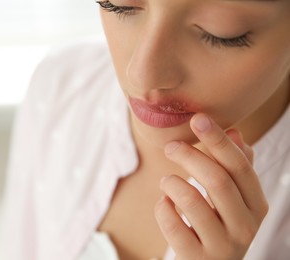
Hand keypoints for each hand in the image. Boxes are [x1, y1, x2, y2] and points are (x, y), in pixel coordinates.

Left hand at [154, 113, 268, 259]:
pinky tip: (164, 204)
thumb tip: (236, 132)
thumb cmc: (219, 223)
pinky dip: (162, 206)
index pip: (240, 166)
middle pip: (217, 180)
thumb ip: (236, 167)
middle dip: (189, 156)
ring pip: (191, 200)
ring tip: (166, 181)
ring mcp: (222, 246)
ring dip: (172, 182)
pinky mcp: (197, 258)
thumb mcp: (233, 198)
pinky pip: (171, 223)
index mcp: (256, 205)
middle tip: (170, 146)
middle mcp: (245, 227)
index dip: (218, 140)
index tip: (197, 118)